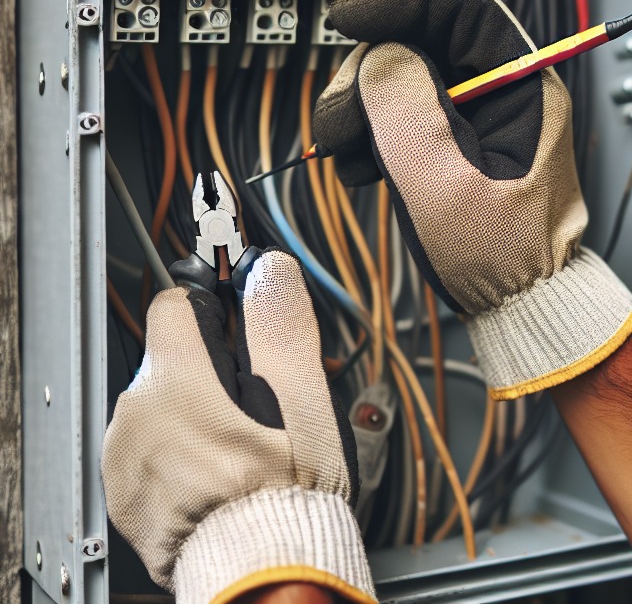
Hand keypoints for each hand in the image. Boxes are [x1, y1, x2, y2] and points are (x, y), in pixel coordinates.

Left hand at [101, 250, 376, 603]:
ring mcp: (124, 456)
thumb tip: (269, 270)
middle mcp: (136, 412)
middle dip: (211, 367)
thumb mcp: (301, 394)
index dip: (215, 305)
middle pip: (173, 355)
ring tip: (239, 442)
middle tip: (255, 400)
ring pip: (162, 401)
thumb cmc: (283, 491)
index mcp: (176, 380)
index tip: (238, 319)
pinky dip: (177, 450)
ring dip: (193, 409)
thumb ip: (280, 322)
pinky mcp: (123, 491)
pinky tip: (215, 470)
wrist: (263, 568)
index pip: (177, 302)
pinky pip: (149, 445)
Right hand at [313, 0, 631, 399]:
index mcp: (521, 83)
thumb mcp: (447, 187)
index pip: (461, 5)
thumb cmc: (504, 255)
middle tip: (338, 121)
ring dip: (360, 108)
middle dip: (367, 72)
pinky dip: (370, 131)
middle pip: (420, 37)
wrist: (519, 302)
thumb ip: (408, 112)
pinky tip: (361, 169)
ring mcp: (474, 111)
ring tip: (347, 158)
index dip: (400, 0)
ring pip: (401, 74)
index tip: (348, 18)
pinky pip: (400, 110)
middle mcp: (499, 87)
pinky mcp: (452, 136)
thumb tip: (380, 57)